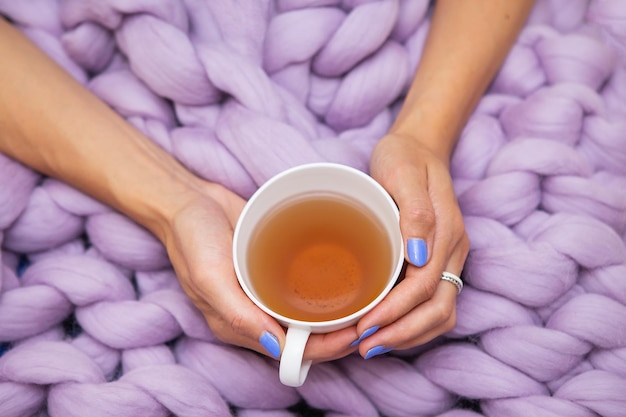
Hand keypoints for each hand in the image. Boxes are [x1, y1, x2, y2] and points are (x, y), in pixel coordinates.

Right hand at [160, 181, 358, 362]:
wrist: (188, 200)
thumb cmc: (192, 237)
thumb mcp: (209, 276)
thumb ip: (238, 314)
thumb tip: (276, 346)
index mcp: (239, 325)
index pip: (291, 352)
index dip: (326, 349)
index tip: (356, 334)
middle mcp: (256, 314)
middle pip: (306, 337)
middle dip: (340, 335)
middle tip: (372, 316)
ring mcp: (265, 293)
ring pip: (308, 315)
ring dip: (337, 315)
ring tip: (367, 301)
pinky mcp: (271, 270)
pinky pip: (301, 288)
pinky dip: (325, 290)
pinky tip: (347, 278)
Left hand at [353, 132, 468, 357]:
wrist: (419, 146)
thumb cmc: (405, 157)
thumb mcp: (403, 172)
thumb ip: (415, 212)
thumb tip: (418, 257)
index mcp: (447, 231)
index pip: (425, 286)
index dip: (396, 312)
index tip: (365, 326)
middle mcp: (453, 250)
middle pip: (438, 309)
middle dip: (402, 333)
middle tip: (364, 346)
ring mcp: (448, 258)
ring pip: (441, 312)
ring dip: (408, 335)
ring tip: (371, 345)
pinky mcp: (437, 261)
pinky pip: (434, 303)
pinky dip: (412, 324)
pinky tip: (385, 328)